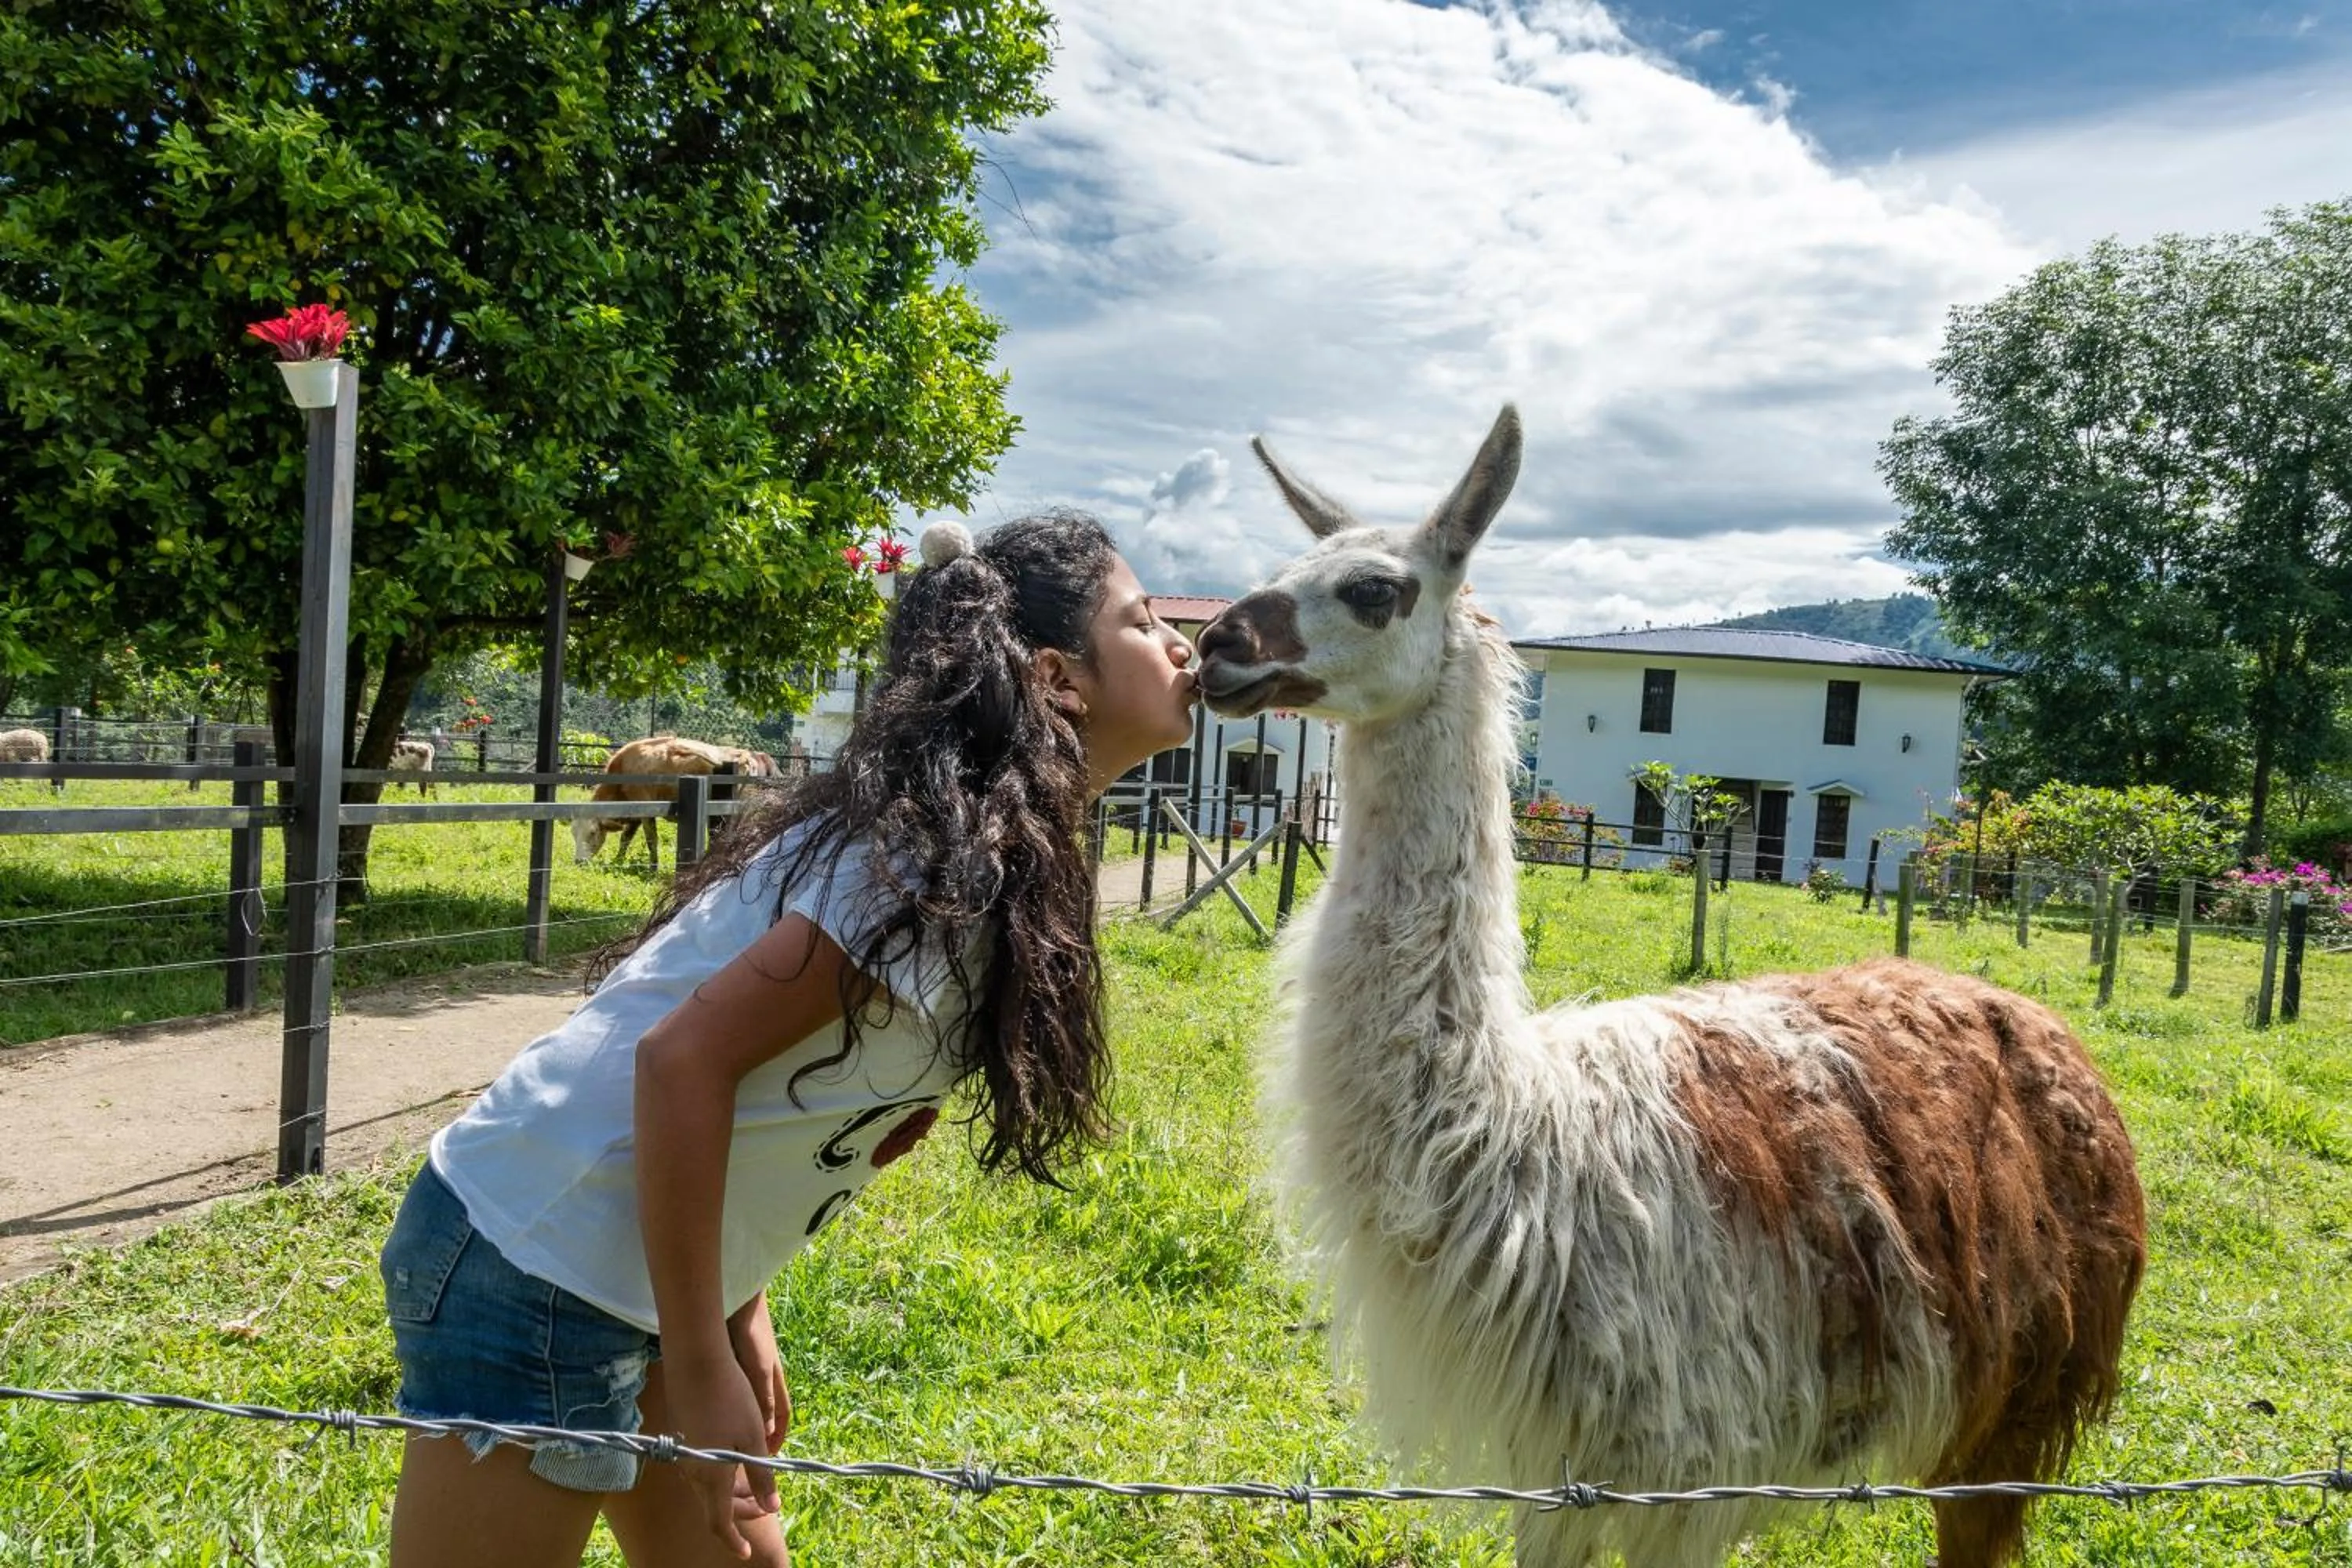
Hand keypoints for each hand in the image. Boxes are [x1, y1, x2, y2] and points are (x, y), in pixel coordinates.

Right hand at [663, 1347, 781, 1560]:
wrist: (697, 1360)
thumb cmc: (731, 1397)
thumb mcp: (754, 1438)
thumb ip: (762, 1477)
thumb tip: (771, 1507)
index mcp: (712, 1476)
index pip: (719, 1523)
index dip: (733, 1541)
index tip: (746, 1553)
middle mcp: (693, 1471)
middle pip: (714, 1508)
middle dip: (740, 1514)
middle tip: (765, 1508)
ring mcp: (684, 1455)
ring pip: (707, 1488)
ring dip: (730, 1493)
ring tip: (756, 1485)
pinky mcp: (682, 1438)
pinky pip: (700, 1469)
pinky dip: (719, 1475)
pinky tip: (736, 1460)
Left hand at [728, 1291, 792, 1451]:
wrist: (738, 1302)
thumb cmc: (752, 1336)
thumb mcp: (759, 1371)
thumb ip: (764, 1399)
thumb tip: (767, 1433)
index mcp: (775, 1382)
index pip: (782, 1416)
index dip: (778, 1436)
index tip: (769, 1459)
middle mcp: (764, 1378)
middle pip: (765, 1412)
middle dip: (759, 1434)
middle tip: (745, 1453)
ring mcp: (748, 1370)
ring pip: (747, 1404)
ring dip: (742, 1422)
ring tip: (726, 1440)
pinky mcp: (732, 1363)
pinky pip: (732, 1392)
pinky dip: (728, 1407)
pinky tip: (712, 1413)